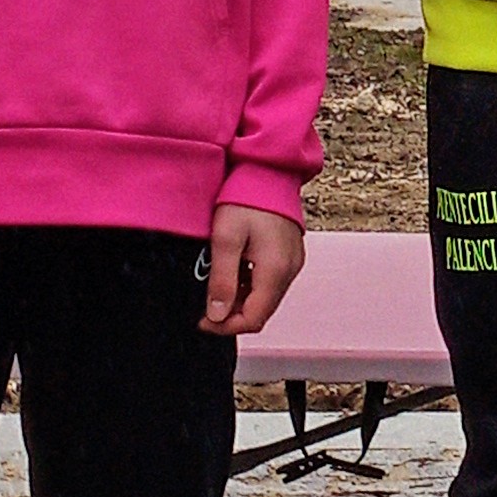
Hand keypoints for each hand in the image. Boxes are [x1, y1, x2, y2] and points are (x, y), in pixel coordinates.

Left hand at [200, 204, 306, 336]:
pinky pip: (271, 283)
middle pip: (261, 312)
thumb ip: (221, 280)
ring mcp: (293, 263)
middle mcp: (289, 271)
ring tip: (217, 284)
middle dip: (232, 315)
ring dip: (240, 301)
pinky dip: (251, 287)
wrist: (269, 170)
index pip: (253, 319)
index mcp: (275, 270)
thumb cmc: (247, 198)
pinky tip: (234, 272)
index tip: (203, 320)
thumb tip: (217, 315)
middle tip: (207, 305)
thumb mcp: (225, 239)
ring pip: (265, 299)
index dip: (225, 326)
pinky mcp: (290, 255)